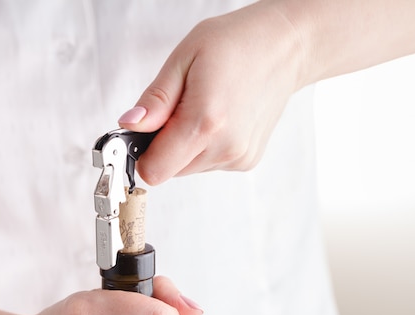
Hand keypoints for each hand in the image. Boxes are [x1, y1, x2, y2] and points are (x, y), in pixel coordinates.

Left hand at [118, 1, 306, 184]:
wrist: (285, 47)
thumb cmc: (236, 44)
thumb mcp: (184, 59)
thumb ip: (155, 100)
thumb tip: (129, 125)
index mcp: (206, 122)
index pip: (154, 170)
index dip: (142, 153)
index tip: (144, 132)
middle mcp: (226, 147)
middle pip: (169, 170)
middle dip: (164, 144)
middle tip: (179, 108)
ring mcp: (239, 157)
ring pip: (188, 167)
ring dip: (185, 144)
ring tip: (204, 107)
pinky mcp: (247, 160)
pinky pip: (208, 163)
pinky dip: (205, 145)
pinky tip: (220, 117)